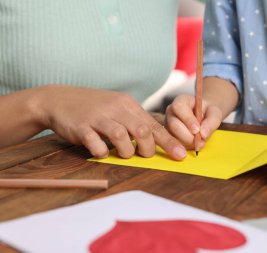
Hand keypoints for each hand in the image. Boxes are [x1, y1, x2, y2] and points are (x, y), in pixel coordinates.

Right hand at [36, 85, 186, 159]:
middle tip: (144, 155)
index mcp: (128, 104)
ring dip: (127, 151)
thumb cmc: (94, 107)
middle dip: (148, 149)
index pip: (153, 125)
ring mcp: (98, 117)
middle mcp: (115, 109)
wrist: (59, 99)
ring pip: (121, 136)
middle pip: (142, 130)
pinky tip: (101, 151)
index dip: (168, 142)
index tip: (180, 156)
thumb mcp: (117, 108)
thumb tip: (157, 138)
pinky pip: (96, 144)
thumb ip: (135, 120)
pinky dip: (102, 152)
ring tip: (123, 154)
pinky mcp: (81, 127)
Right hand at [165, 94, 222, 148]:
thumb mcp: (215, 113)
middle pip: (174, 124)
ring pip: (173, 136)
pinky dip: (186, 147)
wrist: (204, 118)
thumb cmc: (208, 112)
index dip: (187, 119)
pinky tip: (195, 145)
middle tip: (200, 141)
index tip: (197, 129)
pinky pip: (175, 143)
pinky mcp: (169, 135)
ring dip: (187, 142)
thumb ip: (212, 120)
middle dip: (187, 135)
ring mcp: (168, 124)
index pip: (179, 107)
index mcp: (181, 101)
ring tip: (200, 143)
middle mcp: (171, 112)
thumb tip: (203, 133)